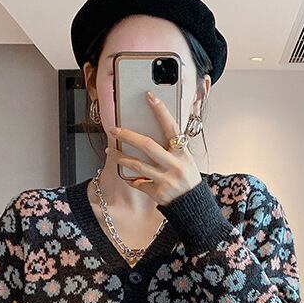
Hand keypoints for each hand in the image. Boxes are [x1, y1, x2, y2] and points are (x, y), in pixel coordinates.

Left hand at [105, 91, 202, 206]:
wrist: (193, 206)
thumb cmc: (187, 179)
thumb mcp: (186, 160)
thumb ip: (173, 148)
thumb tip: (155, 131)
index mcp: (182, 153)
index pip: (171, 127)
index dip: (160, 111)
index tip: (150, 96)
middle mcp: (174, 165)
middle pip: (147, 145)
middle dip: (127, 135)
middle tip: (113, 129)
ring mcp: (166, 180)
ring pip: (137, 165)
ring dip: (121, 157)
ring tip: (110, 152)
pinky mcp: (158, 193)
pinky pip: (138, 183)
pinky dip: (131, 179)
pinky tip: (127, 176)